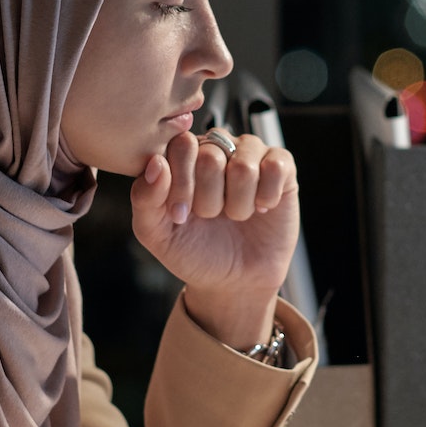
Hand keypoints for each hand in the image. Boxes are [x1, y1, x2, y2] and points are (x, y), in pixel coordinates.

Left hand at [129, 129, 300, 350]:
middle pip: (211, 156)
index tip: (180, 214)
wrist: (234, 281)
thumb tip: (156, 163)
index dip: (181, 184)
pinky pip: (276, 166)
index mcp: (182, 155)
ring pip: (244, 166)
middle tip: (211, 217)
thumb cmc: (193, 251)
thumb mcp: (156, 233)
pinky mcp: (281, 167)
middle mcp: (216, 147)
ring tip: (235, 215)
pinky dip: (266, 197)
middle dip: (209, 200)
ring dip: (238, 204)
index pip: (180, 145)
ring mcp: (250, 154)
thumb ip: (144, 198)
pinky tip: (261, 209)